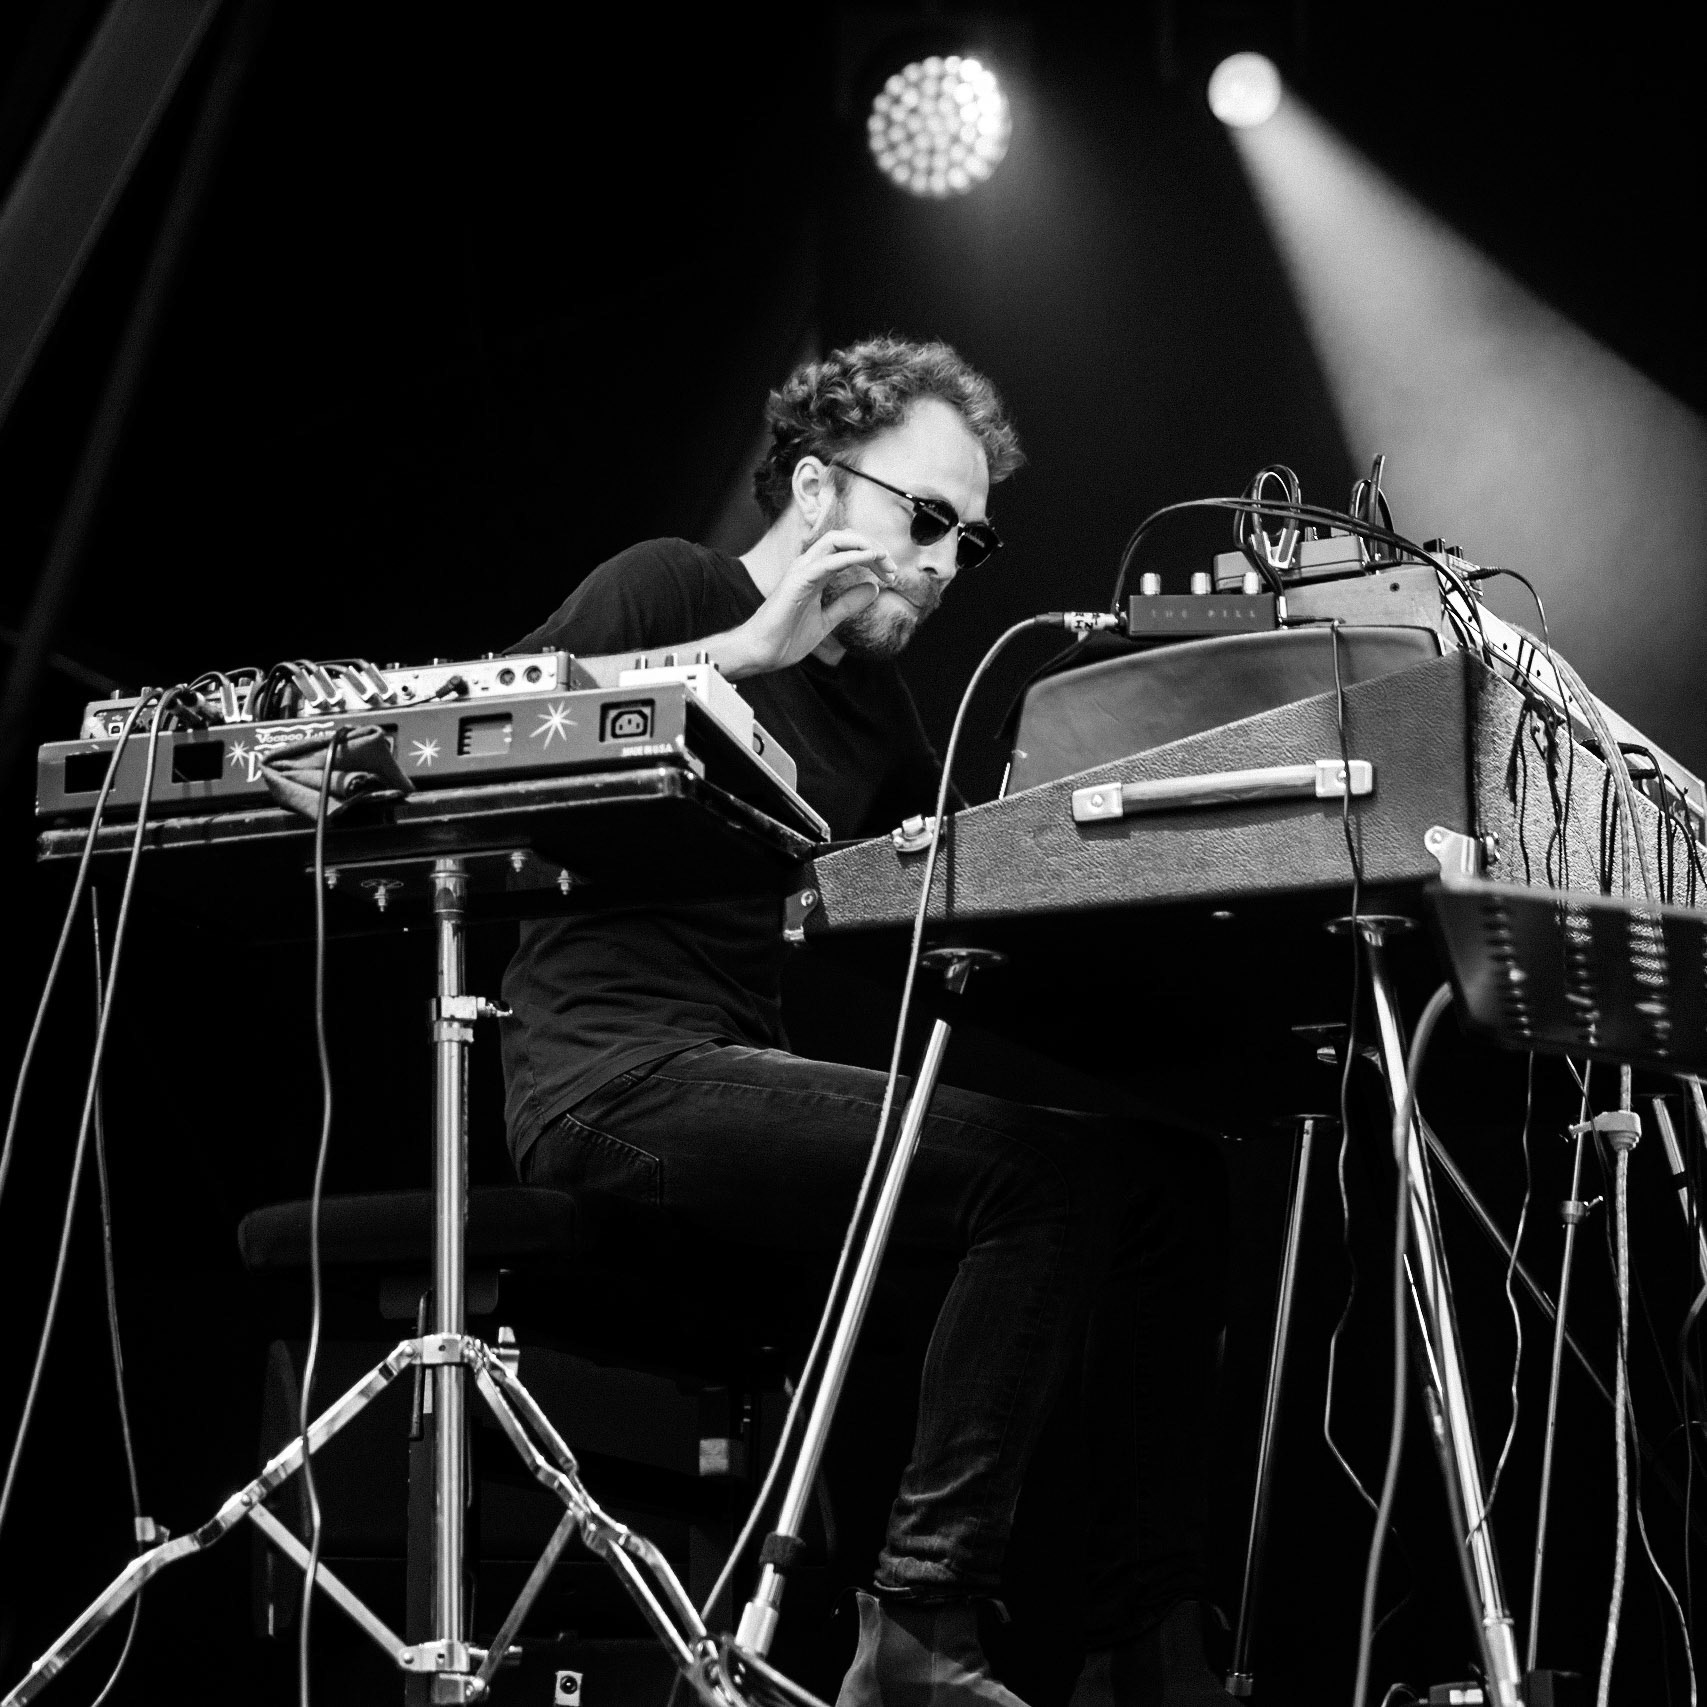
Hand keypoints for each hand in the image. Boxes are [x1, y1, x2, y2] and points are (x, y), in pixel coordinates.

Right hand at [721, 530, 897, 675]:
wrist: (761, 653)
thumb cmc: (786, 637)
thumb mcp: (827, 620)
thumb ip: (848, 604)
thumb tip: (873, 589)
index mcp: (815, 573)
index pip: (848, 550)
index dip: (873, 557)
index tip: (892, 575)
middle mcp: (808, 566)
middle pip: (844, 538)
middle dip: (873, 546)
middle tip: (893, 567)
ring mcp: (801, 571)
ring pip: (836, 540)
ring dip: (865, 546)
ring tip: (885, 559)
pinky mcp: (797, 581)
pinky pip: (828, 562)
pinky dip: (852, 557)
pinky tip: (870, 561)